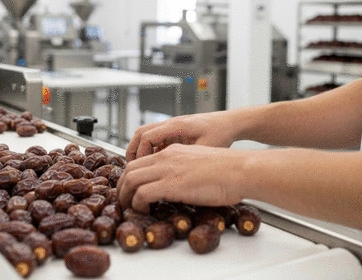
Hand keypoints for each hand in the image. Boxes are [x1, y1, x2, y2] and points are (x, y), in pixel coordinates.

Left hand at [117, 143, 245, 212]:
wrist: (240, 169)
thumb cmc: (227, 169)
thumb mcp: (198, 162)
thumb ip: (183, 169)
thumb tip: (177, 184)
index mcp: (172, 151)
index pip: (140, 161)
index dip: (130, 177)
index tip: (131, 190)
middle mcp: (166, 156)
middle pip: (130, 169)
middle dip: (122, 187)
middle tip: (124, 201)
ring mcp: (168, 168)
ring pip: (131, 179)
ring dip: (125, 196)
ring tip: (129, 208)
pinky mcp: (172, 183)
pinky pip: (142, 194)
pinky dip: (137, 204)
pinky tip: (144, 211)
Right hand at [126, 111, 236, 161]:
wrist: (230, 123)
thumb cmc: (221, 134)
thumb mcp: (206, 149)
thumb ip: (187, 158)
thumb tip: (169, 174)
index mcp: (177, 126)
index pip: (147, 137)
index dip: (139, 153)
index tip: (139, 169)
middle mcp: (171, 123)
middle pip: (141, 133)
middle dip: (133, 150)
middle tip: (131, 169)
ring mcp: (173, 126)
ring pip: (147, 134)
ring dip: (140, 150)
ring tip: (139, 168)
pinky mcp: (176, 131)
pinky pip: (157, 138)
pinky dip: (151, 149)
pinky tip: (155, 164)